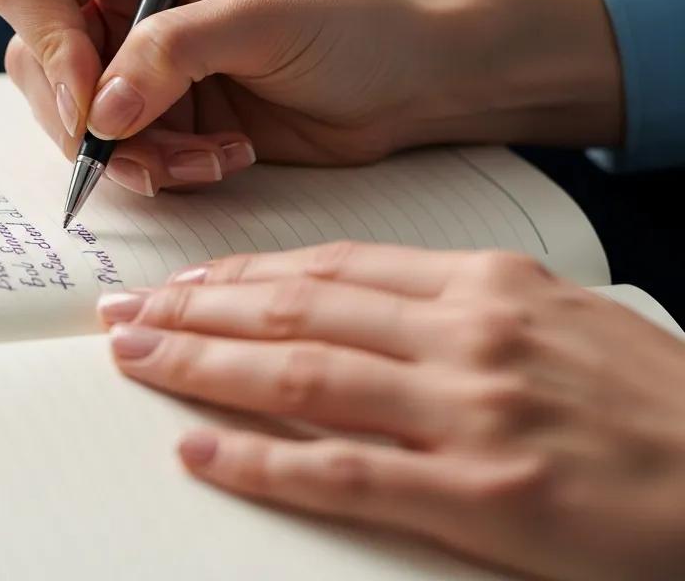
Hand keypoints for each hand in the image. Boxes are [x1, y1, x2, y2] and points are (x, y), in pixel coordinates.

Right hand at [0, 0, 621, 195]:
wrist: (411, 77)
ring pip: (76, 120)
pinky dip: (160, 169)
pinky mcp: (164, 111)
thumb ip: (172, 52)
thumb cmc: (353, 20)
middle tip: (145, 148)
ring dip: (132, 154)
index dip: (47, 44)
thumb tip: (96, 113)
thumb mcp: (262, 18)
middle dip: (88, 118)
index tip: (89, 101)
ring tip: (205, 157)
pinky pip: (122, 153)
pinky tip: (221, 158)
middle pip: (41, 62)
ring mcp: (141, 60)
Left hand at [97, 245, 684, 580]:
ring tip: (139, 359)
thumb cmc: (645, 391)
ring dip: (206, 366)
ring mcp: (468, 412)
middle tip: (129, 311)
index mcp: (481, 283)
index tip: (186, 279)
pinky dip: (263, 461)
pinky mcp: (483, 495)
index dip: (245, 273)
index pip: (330, 267)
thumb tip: (358, 301)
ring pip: (303, 375)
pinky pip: (345, 473)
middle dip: (200, 309)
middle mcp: (462, 334)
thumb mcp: (550, 309)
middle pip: (299, 310)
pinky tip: (201, 450)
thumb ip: (451, 301)